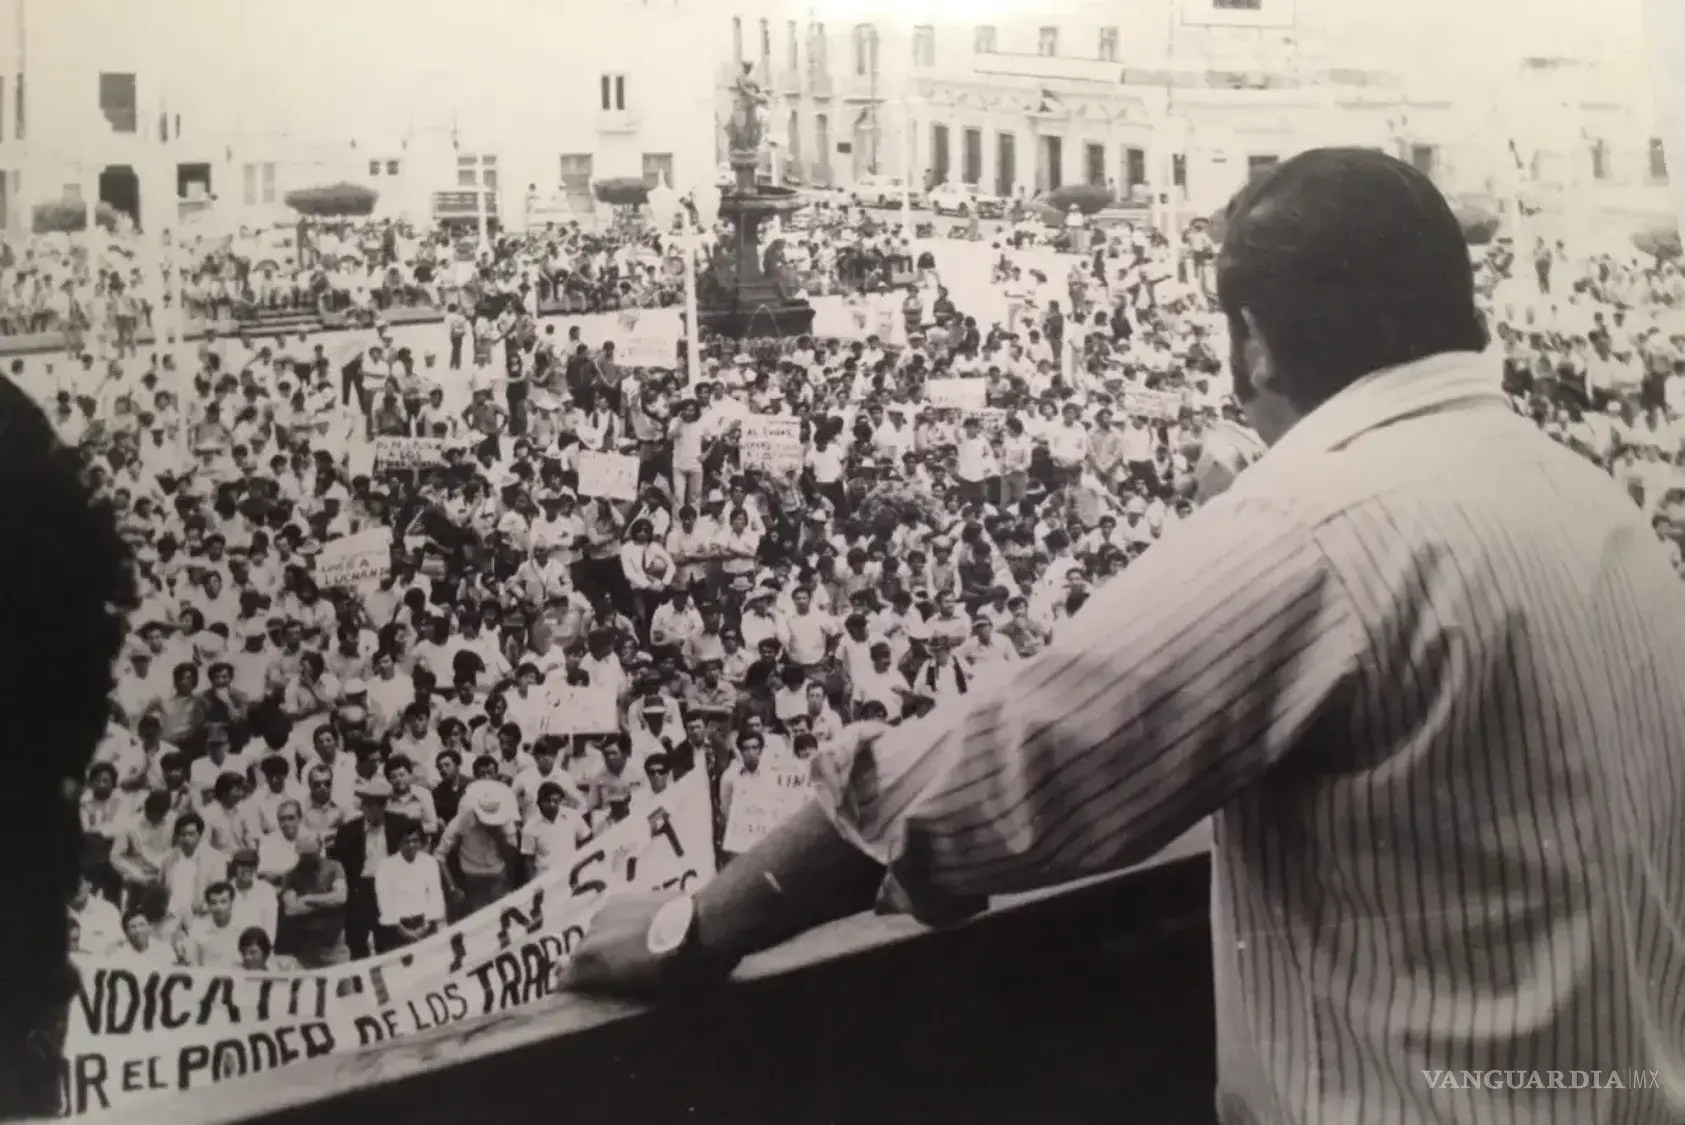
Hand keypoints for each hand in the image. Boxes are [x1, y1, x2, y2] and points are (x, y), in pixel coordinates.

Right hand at [557, 893, 682, 998]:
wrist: (699, 926)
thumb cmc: (672, 969)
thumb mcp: (642, 992)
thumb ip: (611, 990)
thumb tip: (596, 993)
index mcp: (589, 960)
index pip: (566, 982)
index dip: (572, 994)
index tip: (580, 1001)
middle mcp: (589, 934)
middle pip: (579, 957)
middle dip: (588, 969)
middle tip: (607, 980)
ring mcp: (603, 913)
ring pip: (594, 936)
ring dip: (603, 946)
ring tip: (622, 956)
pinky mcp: (620, 897)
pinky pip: (609, 920)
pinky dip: (615, 929)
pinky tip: (632, 934)